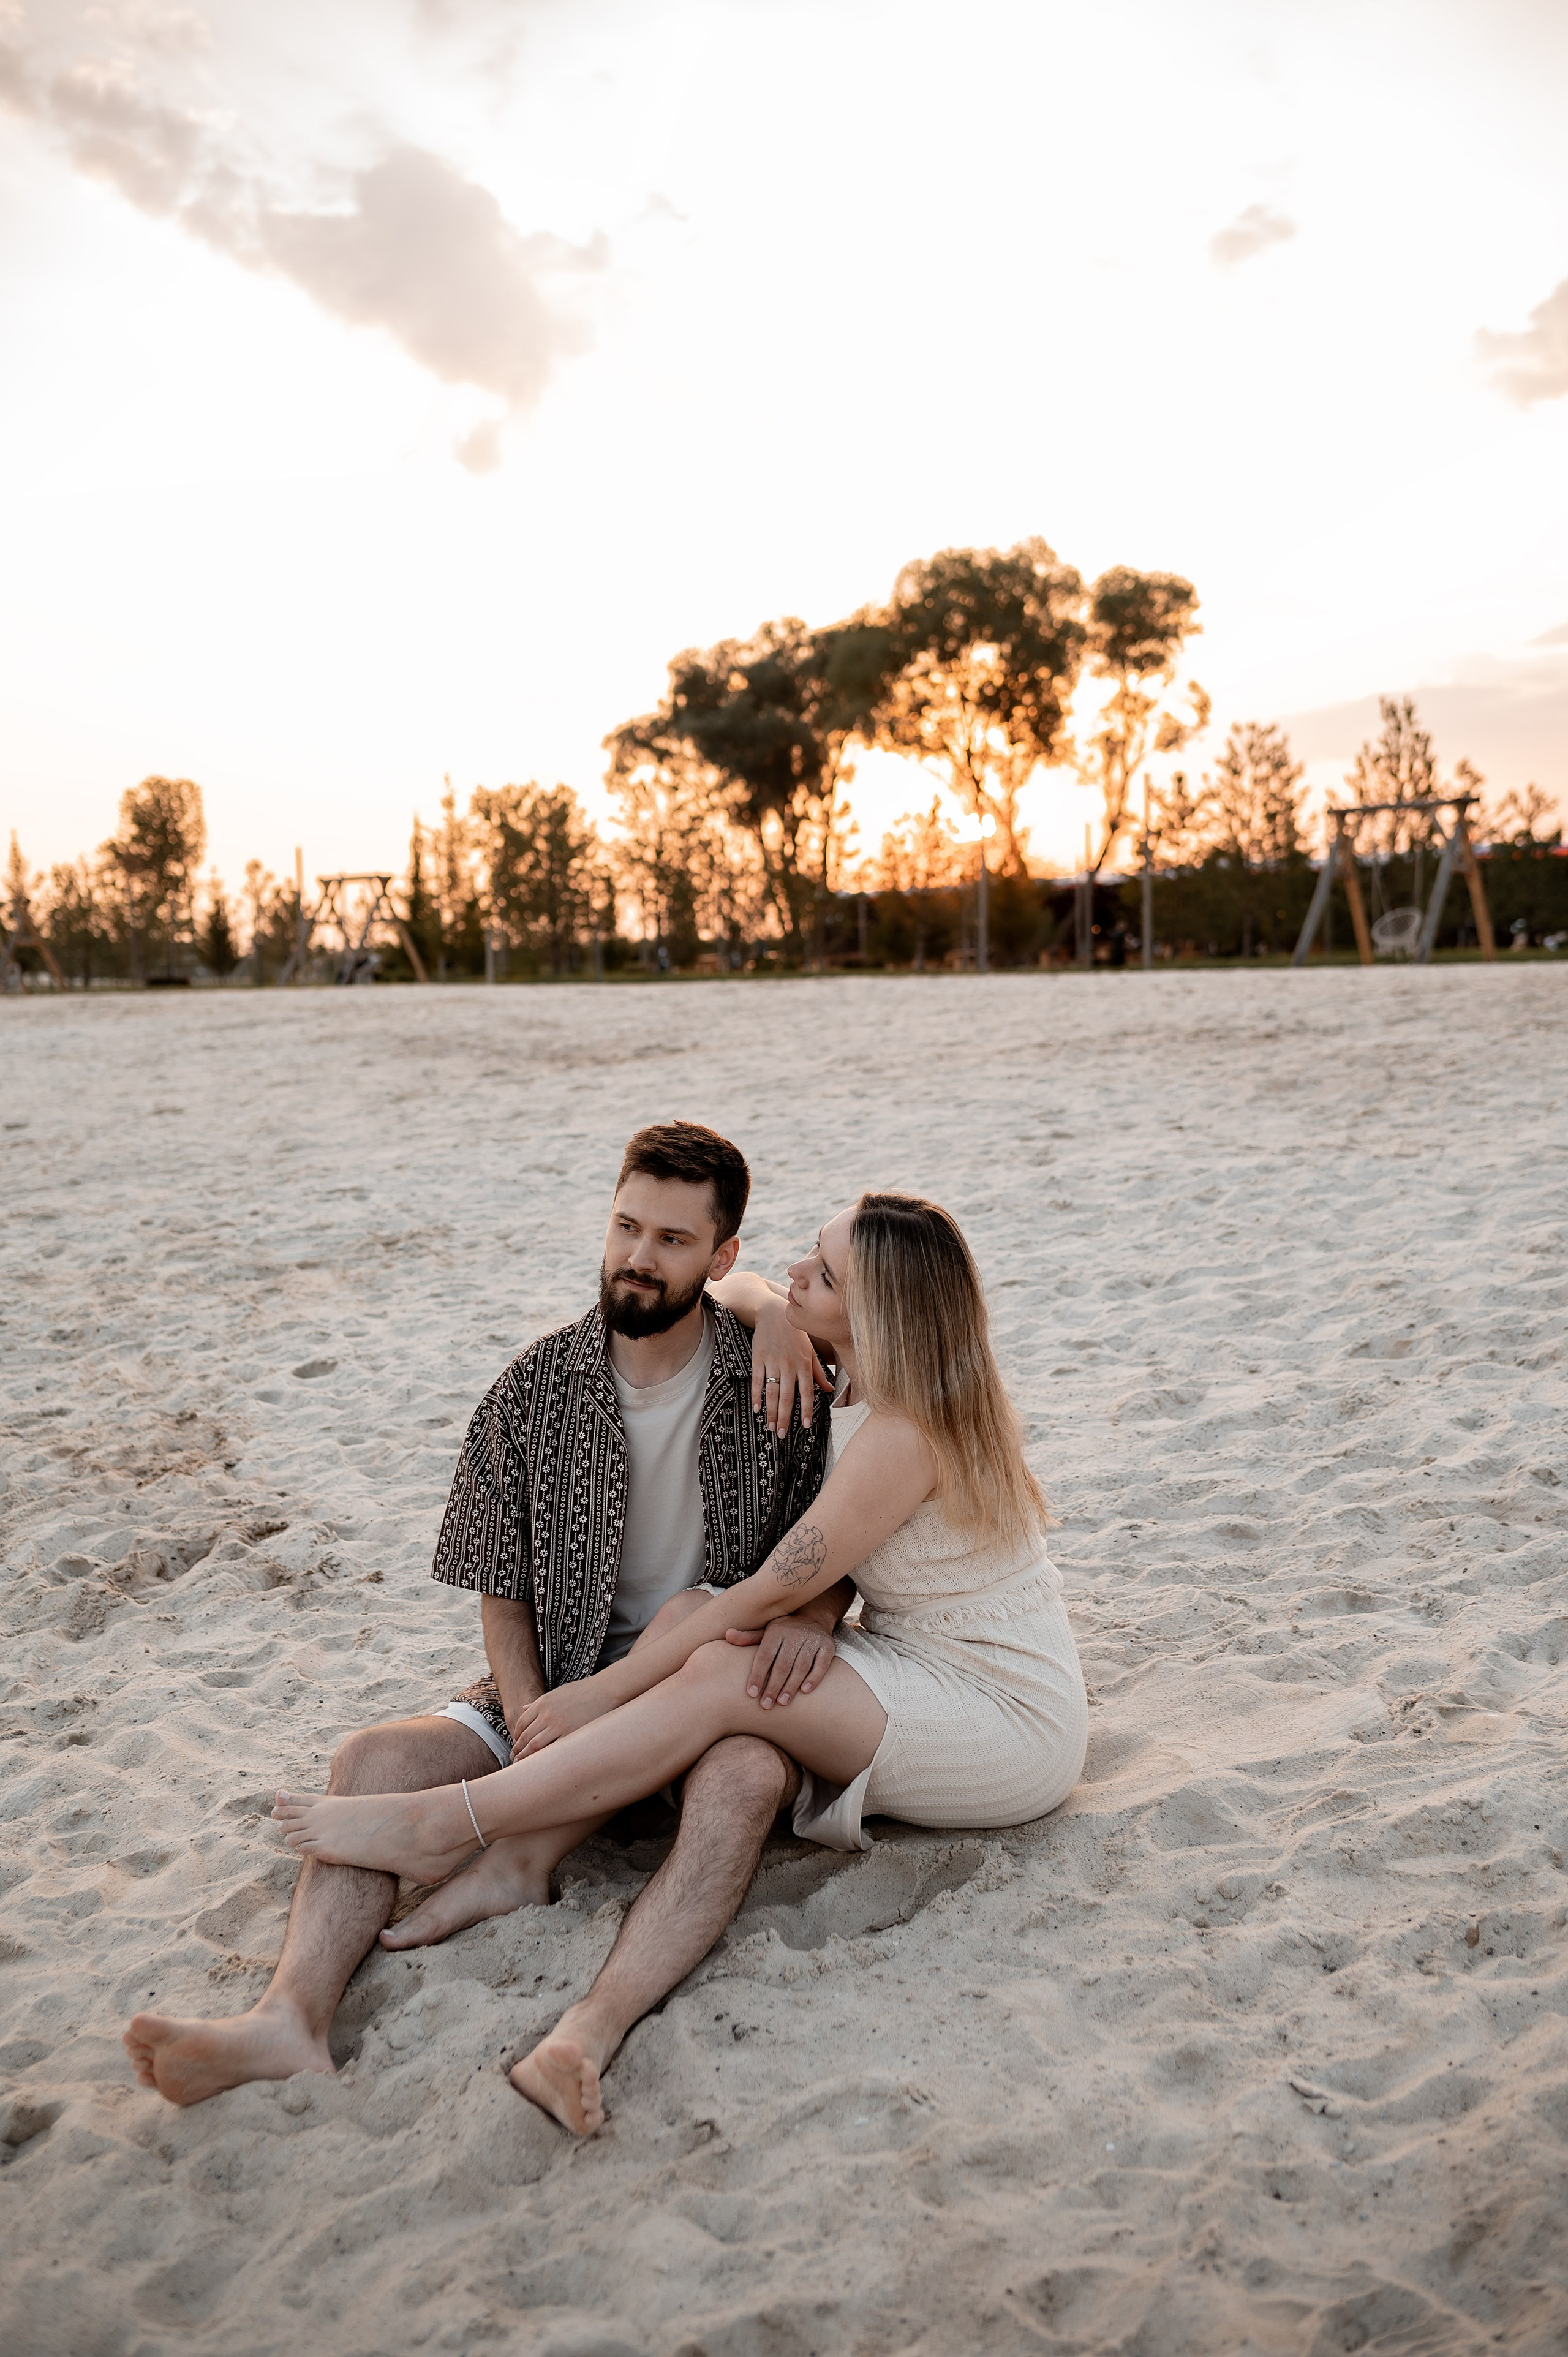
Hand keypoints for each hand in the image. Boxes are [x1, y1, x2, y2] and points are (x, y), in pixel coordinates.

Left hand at [509, 1677, 617, 1757]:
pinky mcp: (571, 1733)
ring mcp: (558, 1724)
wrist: (605, 1690)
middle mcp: (547, 1714)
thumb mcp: (557, 1692)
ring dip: (526, 1756)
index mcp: (542, 1703)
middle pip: (526, 1736)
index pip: (522, 1723)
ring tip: (523, 1764)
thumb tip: (523, 1708)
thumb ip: (539, 1702)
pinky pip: (553, 1749)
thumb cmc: (582, 1691)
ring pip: (535, 1745)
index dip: (516, 1736)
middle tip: (514, 1759)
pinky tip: (541, 1763)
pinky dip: (544, 1757)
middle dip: (518, 1749)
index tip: (515, 1744)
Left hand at [725, 1613, 835, 1707]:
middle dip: (773, 1686)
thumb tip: (728, 1635)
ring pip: (801, 1666)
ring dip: (791, 1686)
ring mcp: (812, 1639)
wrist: (814, 1619)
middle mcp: (795, 1633)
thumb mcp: (766, 1633)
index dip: (757, 1675)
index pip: (765, 1655)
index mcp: (776, 1630)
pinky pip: (821, 1664)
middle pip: (782, 1664)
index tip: (751, 1694)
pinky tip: (805, 1691)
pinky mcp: (827, 1646)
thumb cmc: (784, 1632)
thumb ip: (749, 1638)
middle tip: (766, 1705)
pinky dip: (814, 1678)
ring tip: (782, 1702)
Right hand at [752, 1294, 831, 1437]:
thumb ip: (819, 1372)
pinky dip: (757, 1396)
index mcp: (804, 1364)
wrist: (773, 1313)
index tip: (807, 1426)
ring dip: (771, 1412)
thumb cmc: (795, 1334)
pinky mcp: (758, 1359)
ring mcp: (772, 1362)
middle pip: (788, 1397)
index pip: (807, 1392)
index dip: (807, 1410)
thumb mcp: (810, 1351)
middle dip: (786, 1418)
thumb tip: (830, 1390)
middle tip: (783, 1435)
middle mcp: (789, 1365)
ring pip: (772, 1392)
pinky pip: (757, 1381)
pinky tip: (757, 1409)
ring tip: (771, 1427)